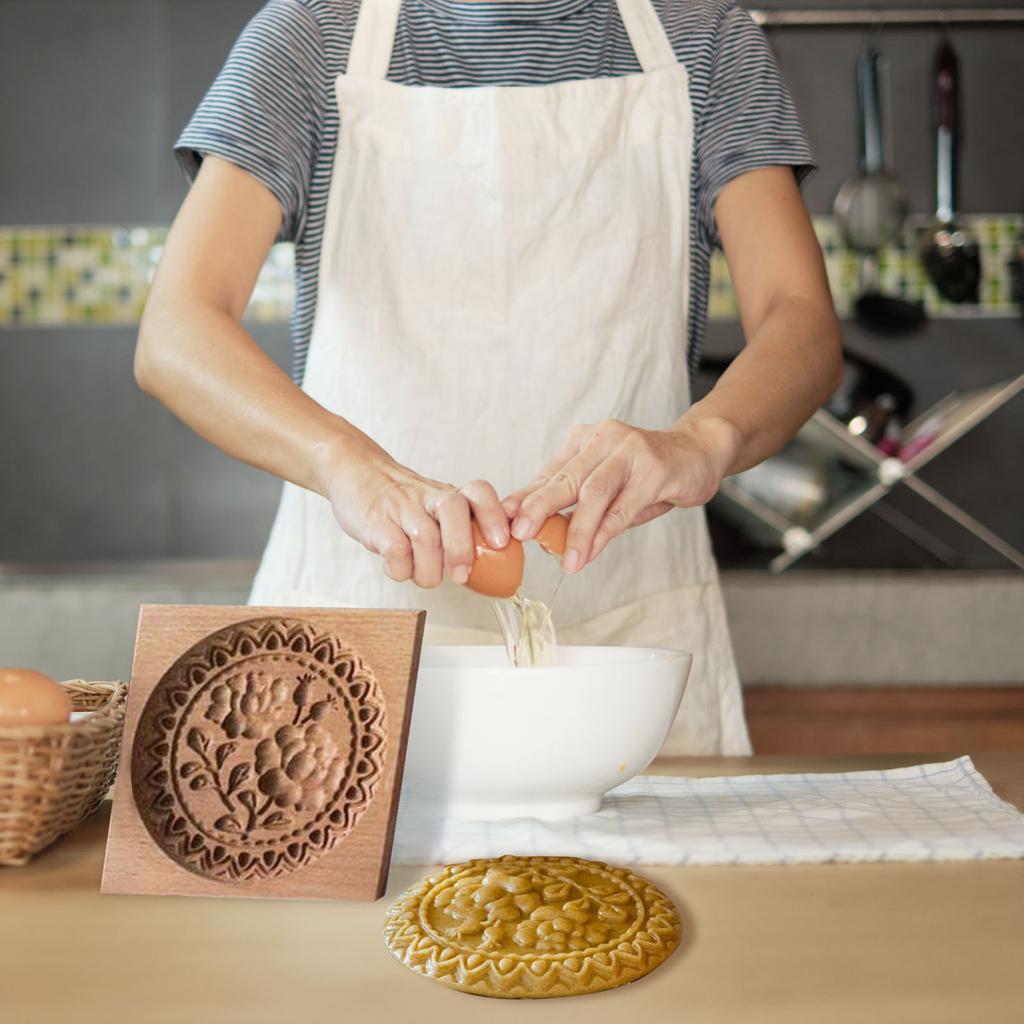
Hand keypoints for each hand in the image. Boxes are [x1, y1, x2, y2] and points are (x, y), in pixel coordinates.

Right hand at [315, 436, 509, 588]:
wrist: (355, 473)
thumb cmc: (402, 502)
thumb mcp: (434, 508)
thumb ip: (458, 532)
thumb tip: (486, 571)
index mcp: (448, 494)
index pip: (478, 492)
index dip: (493, 516)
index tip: (500, 542)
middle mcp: (428, 497)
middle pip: (454, 511)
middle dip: (461, 549)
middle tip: (460, 575)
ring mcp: (402, 508)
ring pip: (425, 537)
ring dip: (429, 570)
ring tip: (425, 577)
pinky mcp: (376, 523)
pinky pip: (395, 550)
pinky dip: (401, 570)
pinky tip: (399, 569)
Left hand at [502, 417, 738, 572]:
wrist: (698, 452)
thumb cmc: (647, 473)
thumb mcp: (606, 483)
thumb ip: (576, 503)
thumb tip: (540, 533)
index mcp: (583, 441)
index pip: (549, 473)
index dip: (525, 498)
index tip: (503, 521)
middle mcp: (602, 439)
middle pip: (566, 478)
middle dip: (539, 508)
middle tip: (519, 534)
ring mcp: (629, 450)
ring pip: (594, 493)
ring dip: (577, 530)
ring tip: (565, 560)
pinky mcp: (655, 468)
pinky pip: (624, 506)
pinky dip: (605, 532)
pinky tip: (591, 551)